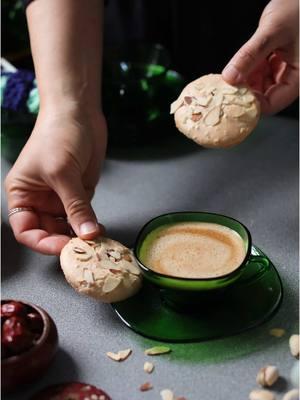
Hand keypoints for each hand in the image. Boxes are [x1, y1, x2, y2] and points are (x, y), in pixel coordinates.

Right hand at [5, 108, 106, 254]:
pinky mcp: (80, 193)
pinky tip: (100, 230)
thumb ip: (75, 206)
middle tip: (85, 248)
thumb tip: (87, 234)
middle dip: (65, 241)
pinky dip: (91, 225)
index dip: (42, 242)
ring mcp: (61, 198)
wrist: (79, 112)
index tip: (64, 247)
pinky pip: (84, 217)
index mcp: (22, 195)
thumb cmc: (57, 135)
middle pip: (48, 232)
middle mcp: (40, 200)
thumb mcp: (62, 173)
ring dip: (80, 236)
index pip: (26, 230)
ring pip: (68, 227)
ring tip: (95, 242)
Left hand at [222, 0, 298, 113]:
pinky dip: (246, 72)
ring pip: (260, 85)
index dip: (252, 105)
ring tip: (227, 81)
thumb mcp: (272, 31)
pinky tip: (234, 70)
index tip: (232, 100)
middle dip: (245, 94)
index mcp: (299, 77)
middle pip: (265, 96)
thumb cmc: (298, 8)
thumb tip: (230, 77)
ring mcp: (283, 70)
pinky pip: (259, 73)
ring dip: (243, 83)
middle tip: (225, 92)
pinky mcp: (276, 62)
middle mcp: (292, 77)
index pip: (273, 103)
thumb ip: (250, 55)